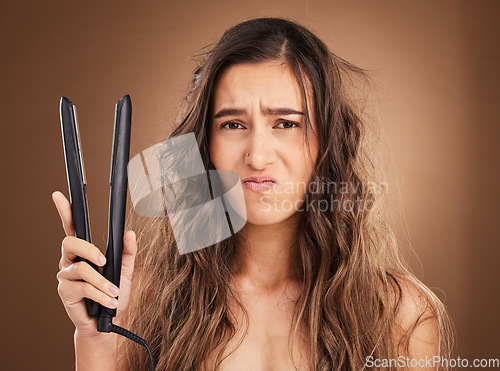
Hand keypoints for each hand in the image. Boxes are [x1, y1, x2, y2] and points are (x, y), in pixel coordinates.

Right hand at [52, 190, 136, 336]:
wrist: (108, 323)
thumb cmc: (113, 294)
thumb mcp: (125, 271)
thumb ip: (127, 252)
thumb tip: (129, 233)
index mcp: (82, 252)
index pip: (72, 228)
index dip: (65, 211)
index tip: (59, 196)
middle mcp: (70, 261)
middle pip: (70, 242)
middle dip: (88, 249)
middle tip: (103, 260)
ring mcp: (65, 276)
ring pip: (82, 270)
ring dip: (102, 282)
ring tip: (114, 292)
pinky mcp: (65, 292)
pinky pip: (84, 288)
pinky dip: (101, 295)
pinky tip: (109, 302)